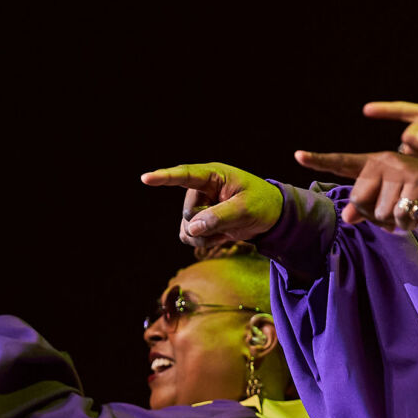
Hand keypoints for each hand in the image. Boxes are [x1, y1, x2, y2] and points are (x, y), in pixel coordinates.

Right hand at [141, 163, 282, 248]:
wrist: (271, 217)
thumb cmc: (262, 204)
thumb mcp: (245, 209)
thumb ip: (220, 217)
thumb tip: (192, 228)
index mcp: (213, 176)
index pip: (185, 175)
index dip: (165, 177)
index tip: (146, 179)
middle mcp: (200, 189)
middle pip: (188, 212)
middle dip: (206, 223)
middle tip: (231, 221)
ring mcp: (198, 205)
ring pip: (186, 227)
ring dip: (204, 236)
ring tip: (226, 231)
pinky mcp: (199, 221)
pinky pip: (188, 236)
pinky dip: (203, 242)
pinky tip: (220, 237)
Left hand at [294, 150, 417, 231]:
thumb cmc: (414, 194)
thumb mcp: (387, 199)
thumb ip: (365, 206)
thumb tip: (348, 217)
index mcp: (374, 163)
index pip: (343, 162)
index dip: (319, 160)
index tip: (298, 156)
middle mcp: (386, 163)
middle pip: (361, 199)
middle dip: (374, 214)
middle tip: (393, 210)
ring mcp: (403, 172)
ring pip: (381, 212)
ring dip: (394, 222)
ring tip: (407, 211)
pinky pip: (400, 216)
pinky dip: (407, 224)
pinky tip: (417, 215)